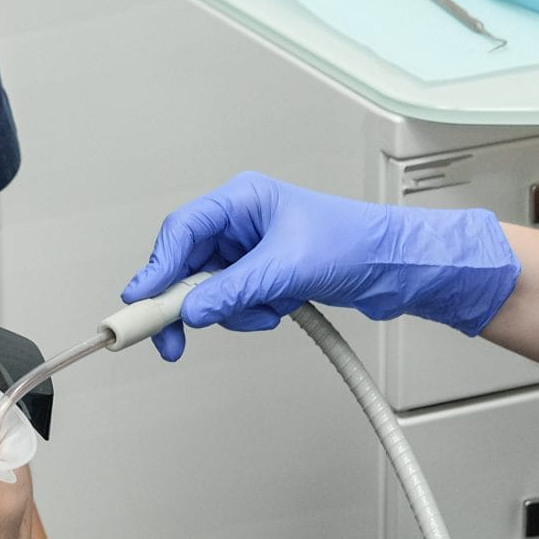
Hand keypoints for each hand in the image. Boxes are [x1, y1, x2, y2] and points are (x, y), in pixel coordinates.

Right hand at [118, 173, 518, 358]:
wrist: (398, 267)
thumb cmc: (356, 243)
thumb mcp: (288, 267)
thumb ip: (235, 290)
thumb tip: (193, 310)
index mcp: (243, 200)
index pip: (183, 230)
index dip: (157, 267)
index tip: (140, 301)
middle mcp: (242, 222)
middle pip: (189, 264)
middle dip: (188, 302)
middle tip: (170, 338)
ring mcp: (253, 251)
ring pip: (211, 290)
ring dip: (233, 310)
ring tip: (267, 310)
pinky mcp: (265, 276)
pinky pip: (236, 302)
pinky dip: (252, 313)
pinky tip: (280, 309)